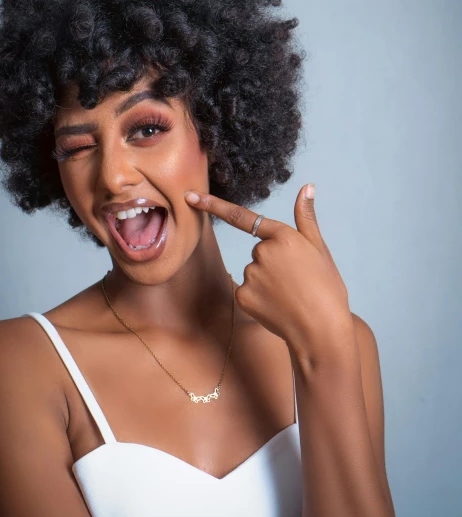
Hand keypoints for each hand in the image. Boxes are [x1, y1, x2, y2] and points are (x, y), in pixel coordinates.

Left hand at [185, 185, 355, 368]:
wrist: (321, 330)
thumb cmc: (326, 288)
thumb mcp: (319, 249)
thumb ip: (306, 217)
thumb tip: (307, 186)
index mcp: (283, 236)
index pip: (242, 216)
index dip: (214, 205)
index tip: (191, 197)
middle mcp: (263, 252)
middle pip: (258, 251)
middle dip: (273, 262)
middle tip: (297, 280)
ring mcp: (251, 274)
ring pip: (254, 271)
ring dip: (267, 281)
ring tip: (291, 295)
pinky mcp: (243, 296)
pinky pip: (246, 290)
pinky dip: (259, 298)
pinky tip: (277, 306)